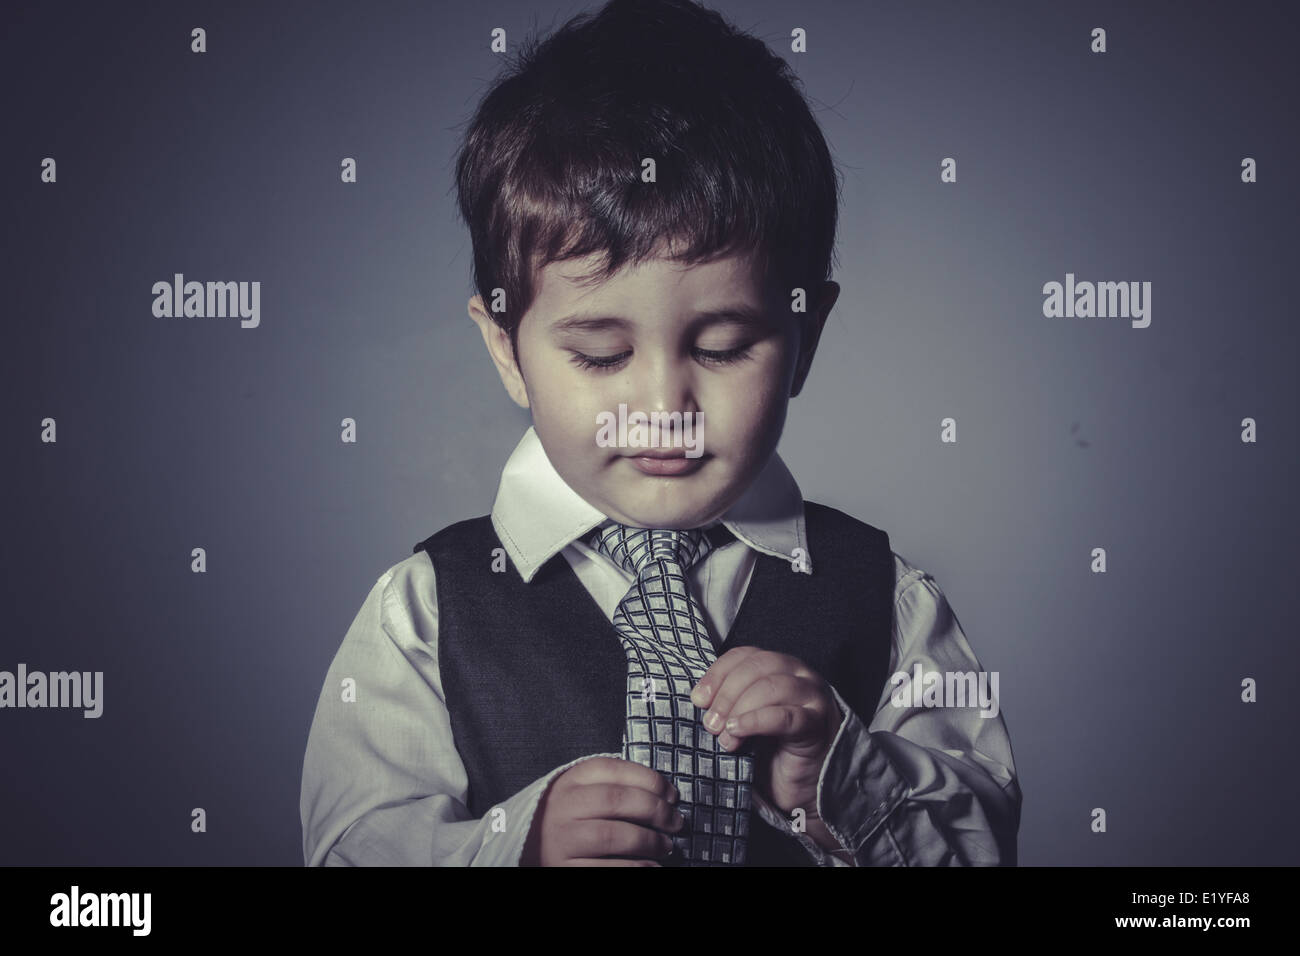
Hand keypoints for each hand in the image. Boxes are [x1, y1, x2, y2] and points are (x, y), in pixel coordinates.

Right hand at [520, 757, 685, 865]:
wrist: (533, 846)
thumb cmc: (573, 816)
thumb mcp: (586, 791)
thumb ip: (617, 785)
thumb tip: (666, 796)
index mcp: (571, 781)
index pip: (613, 769)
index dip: (650, 780)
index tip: (673, 794)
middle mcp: (563, 807)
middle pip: (616, 800)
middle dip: (655, 811)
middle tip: (676, 822)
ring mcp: (562, 840)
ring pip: (612, 836)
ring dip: (648, 841)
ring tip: (666, 846)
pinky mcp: (565, 868)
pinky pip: (606, 869)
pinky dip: (636, 868)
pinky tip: (651, 867)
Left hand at [690, 647, 843, 817]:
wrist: (802, 783)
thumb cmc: (772, 747)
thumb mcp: (744, 718)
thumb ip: (728, 703)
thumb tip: (700, 700)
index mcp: (779, 666)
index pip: (744, 655)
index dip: (718, 673)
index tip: (698, 699)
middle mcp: (799, 674)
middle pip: (758, 667)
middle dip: (727, 694)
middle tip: (710, 723)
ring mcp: (812, 695)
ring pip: (772, 687)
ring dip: (740, 709)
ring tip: (725, 736)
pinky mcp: (817, 723)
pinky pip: (786, 716)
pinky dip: (757, 721)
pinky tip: (738, 731)